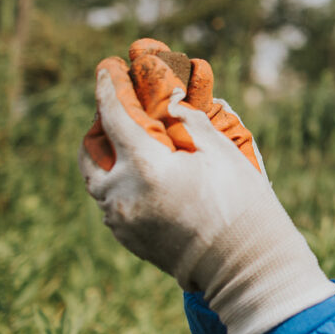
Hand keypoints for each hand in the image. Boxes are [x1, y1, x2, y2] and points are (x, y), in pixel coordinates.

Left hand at [79, 56, 334, 333]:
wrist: (244, 267)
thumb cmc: (240, 204)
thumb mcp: (220, 151)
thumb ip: (189, 120)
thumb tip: (171, 102)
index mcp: (146, 167)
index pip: (114, 114)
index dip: (109, 85)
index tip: (107, 66)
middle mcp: (123, 194)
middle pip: (90, 151)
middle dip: (97, 126)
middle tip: (114, 110)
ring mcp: (122, 221)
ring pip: (96, 181)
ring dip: (106, 157)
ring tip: (126, 142)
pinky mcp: (128, 239)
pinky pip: (111, 203)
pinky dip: (117, 182)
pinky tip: (141, 175)